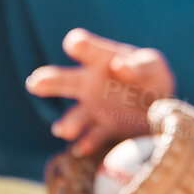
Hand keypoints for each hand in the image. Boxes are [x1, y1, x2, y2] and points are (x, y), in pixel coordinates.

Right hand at [25, 28, 174, 156]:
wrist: (159, 108)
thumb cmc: (152, 79)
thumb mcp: (153, 67)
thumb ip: (140, 66)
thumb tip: (118, 66)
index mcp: (102, 59)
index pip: (86, 48)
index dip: (80, 45)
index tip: (75, 45)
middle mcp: (91, 83)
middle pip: (66, 80)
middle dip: (50, 81)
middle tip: (35, 82)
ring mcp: (95, 108)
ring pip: (76, 115)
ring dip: (69, 122)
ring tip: (63, 130)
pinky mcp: (105, 129)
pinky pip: (94, 137)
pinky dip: (88, 143)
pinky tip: (82, 148)